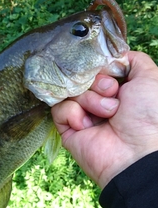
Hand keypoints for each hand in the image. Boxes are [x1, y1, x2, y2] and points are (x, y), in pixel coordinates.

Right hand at [51, 51, 157, 187]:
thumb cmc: (148, 116)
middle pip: (81, 75)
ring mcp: (83, 114)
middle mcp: (98, 100)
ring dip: (89, 99)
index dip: (102, 67)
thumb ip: (133, 60)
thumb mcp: (150, 77)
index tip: (114, 77)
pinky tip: (88, 125)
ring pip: (70, 90)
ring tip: (107, 114)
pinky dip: (73, 113)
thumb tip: (115, 54)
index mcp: (117, 88)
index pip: (96, 66)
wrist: (137, 152)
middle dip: (97, 82)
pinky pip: (59, 108)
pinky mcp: (68, 128)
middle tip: (112, 95)